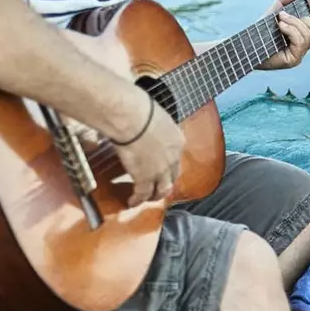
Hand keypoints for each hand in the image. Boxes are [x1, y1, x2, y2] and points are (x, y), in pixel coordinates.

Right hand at [110, 90, 185, 206]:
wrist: (133, 118)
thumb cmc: (138, 108)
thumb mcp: (153, 114)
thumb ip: (151, 121)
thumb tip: (142, 118)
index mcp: (177, 140)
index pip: (176, 156)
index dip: (170, 164)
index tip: (164, 166)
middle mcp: (173, 157)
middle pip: (173, 175)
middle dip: (167, 183)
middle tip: (160, 187)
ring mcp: (161, 170)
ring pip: (162, 189)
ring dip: (155, 195)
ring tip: (148, 199)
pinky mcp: (145, 178)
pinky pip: (143, 194)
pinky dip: (137, 200)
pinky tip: (132, 202)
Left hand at [260, 0, 309, 70]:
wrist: (246, 44)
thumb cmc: (259, 31)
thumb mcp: (273, 12)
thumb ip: (284, 0)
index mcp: (301, 38)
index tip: (294, 11)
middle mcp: (302, 48)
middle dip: (304, 19)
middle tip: (284, 16)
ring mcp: (299, 55)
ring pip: (308, 34)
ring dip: (293, 23)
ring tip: (279, 21)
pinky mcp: (293, 60)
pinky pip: (300, 41)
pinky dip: (291, 30)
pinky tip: (280, 26)